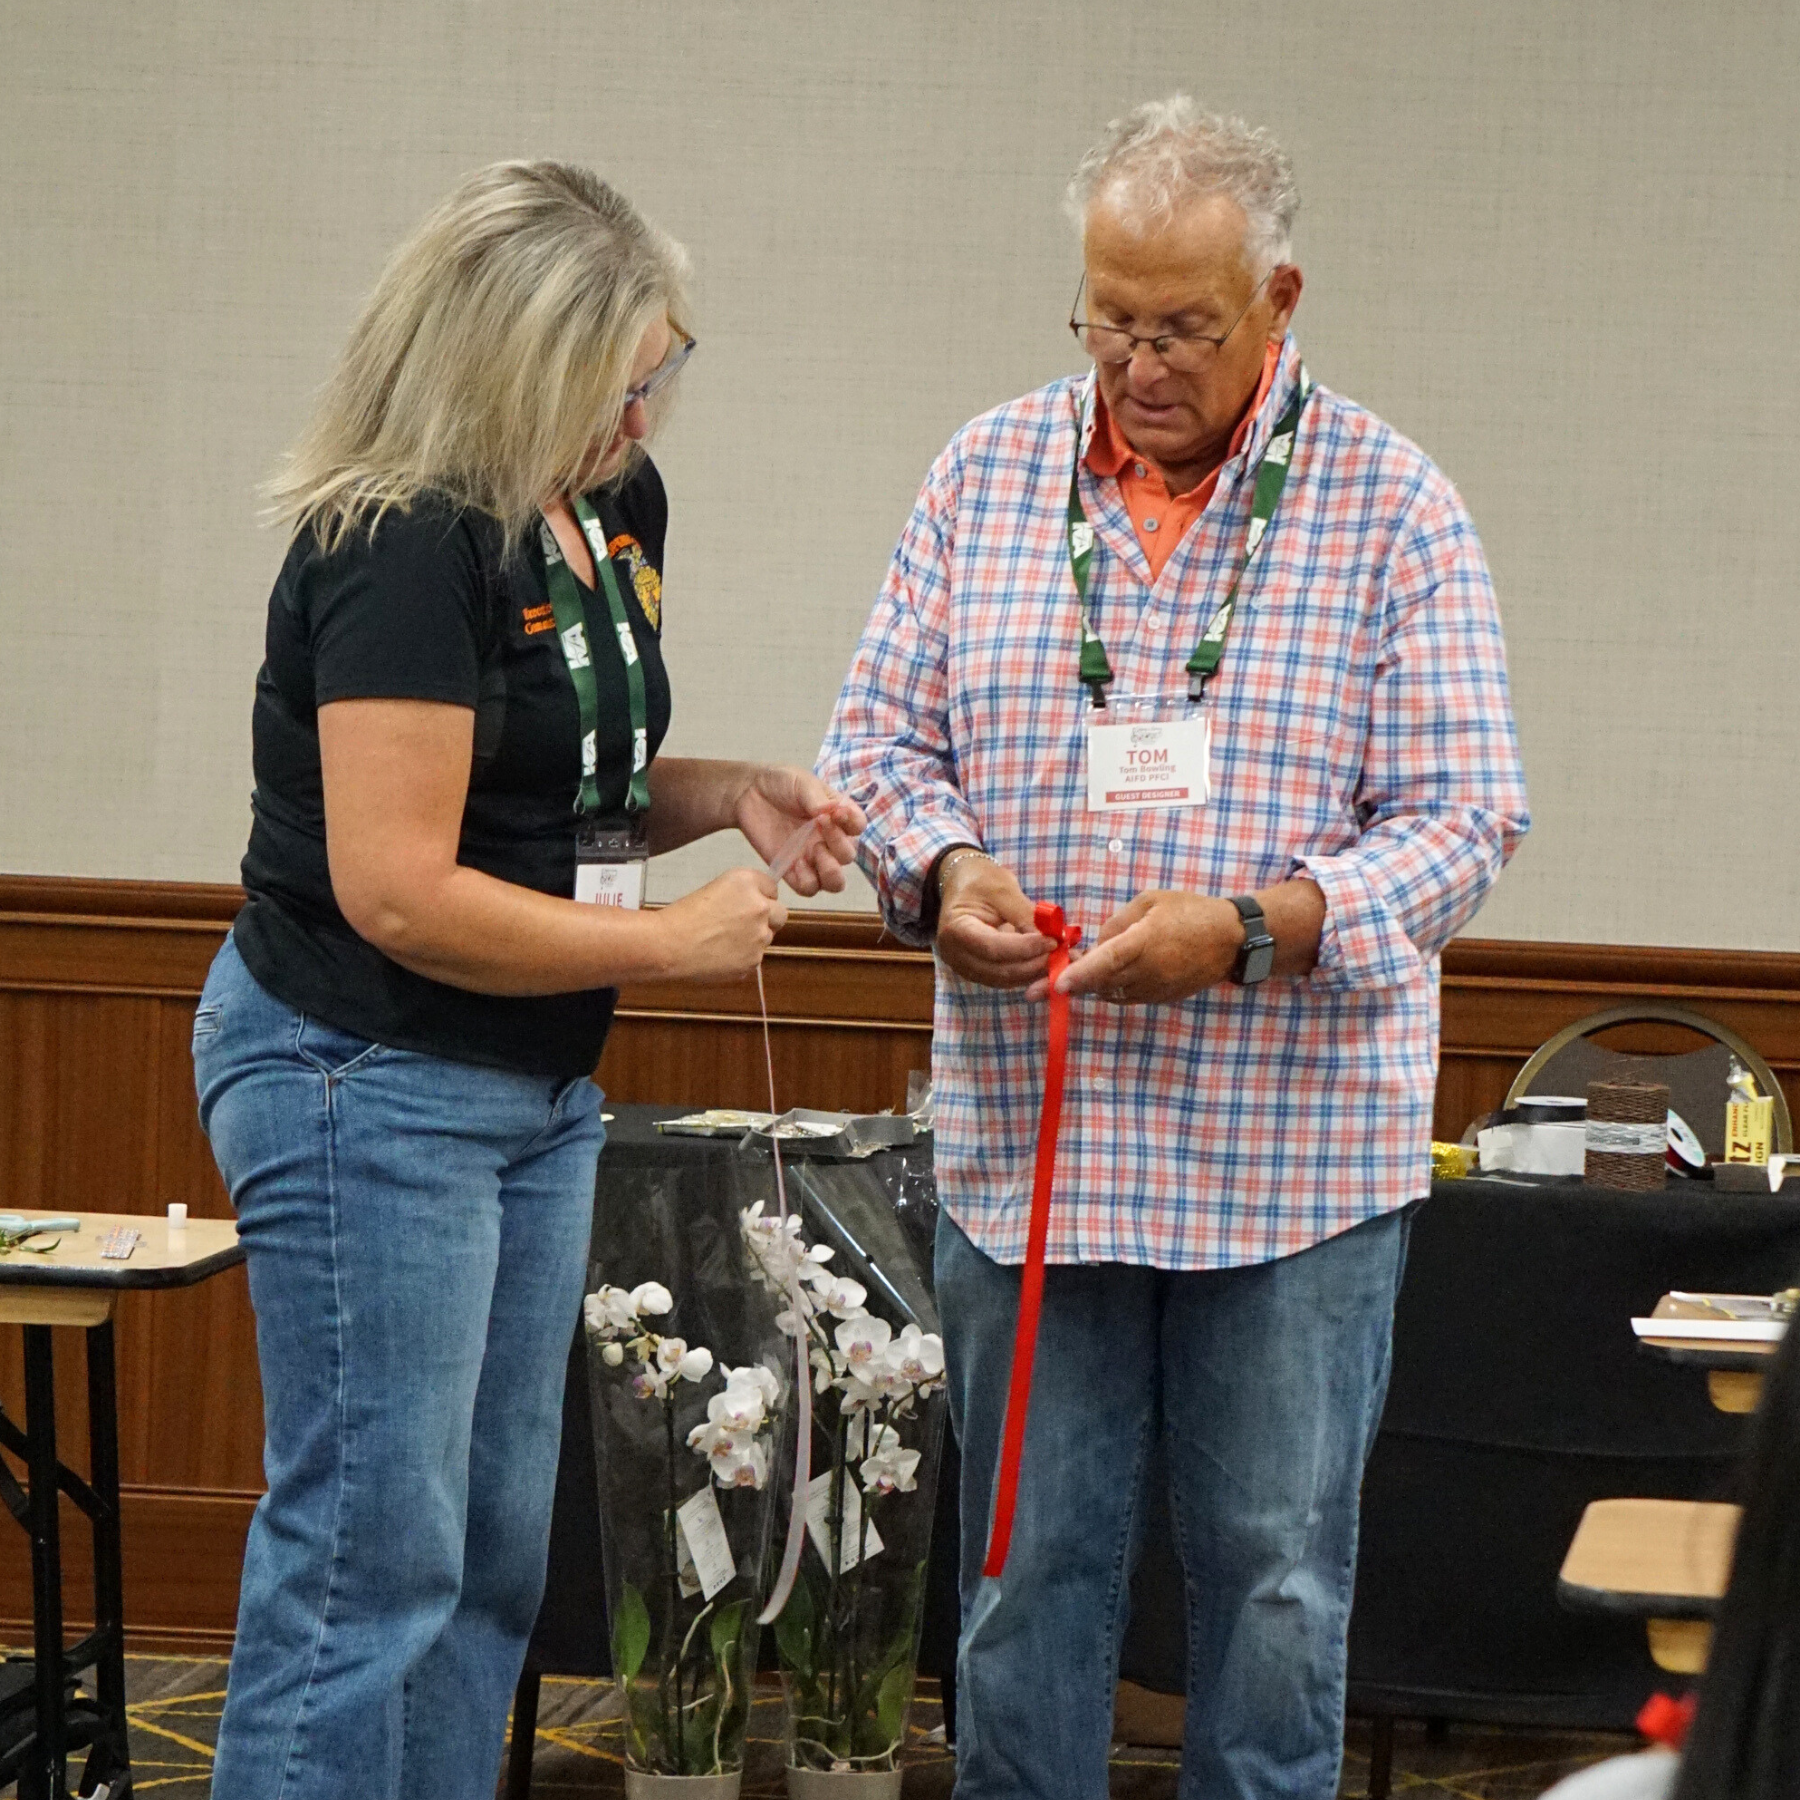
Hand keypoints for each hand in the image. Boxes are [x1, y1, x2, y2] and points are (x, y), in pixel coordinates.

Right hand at [654, 868, 787, 981]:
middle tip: (742, 924)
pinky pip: (755, 957)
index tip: (748, 903)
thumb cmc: (684, 916)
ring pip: (767, 937)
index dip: (760, 896)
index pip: (772, 887)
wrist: (669, 944)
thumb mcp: (717, 888)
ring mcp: (759, 936)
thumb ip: (745, 893)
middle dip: (767, 918)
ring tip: (722, 940)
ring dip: (753, 939)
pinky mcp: (753, 960)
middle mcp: (759, 907)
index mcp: (747, 882)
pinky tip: (720, 954)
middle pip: (780, 914)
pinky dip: (742, 958)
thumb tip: (762, 903)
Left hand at [732, 766, 865, 896]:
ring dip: (830, 873)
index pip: (858, 826)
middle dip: (839, 844)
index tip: (837, 813)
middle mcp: (829, 840)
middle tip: (820, 826)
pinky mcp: (792, 870)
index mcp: (838, 816)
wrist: (748, 793)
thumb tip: (831, 810)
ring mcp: (812, 858)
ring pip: (835, 882)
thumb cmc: (780, 783)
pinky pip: (809, 888)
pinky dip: (808, 881)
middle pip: (848, 856)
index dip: (853, 823)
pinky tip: (795, 863)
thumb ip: (816, 797)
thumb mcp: (801, 782)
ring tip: (815, 852)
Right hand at [935, 853, 1052, 989]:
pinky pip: (1005, 978)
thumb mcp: (1003, 889)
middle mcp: (955, 954)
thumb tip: (1054, 937)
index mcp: (956, 929)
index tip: (1053, 942)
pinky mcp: (978, 971)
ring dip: (1034, 971)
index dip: (1025, 948)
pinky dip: (1027, 972)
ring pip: (1004, 979)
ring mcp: (964, 966)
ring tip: (1061, 958)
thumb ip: (1025, 915)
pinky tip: (1047, 961)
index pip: (993, 947)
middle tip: (1064, 954)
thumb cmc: (980, 880)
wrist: (962, 884)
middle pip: (999, 970)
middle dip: (1034, 964)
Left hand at [1046, 890, 1242, 1005]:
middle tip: (1039, 988)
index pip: (1106, 961)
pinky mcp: (1160, 998)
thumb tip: (1096, 944)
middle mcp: (1148, 971)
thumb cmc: (1190, 911)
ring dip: (1092, 985)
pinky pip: (1126, 996)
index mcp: (1144, 942)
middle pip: (1100, 983)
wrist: (1231, 940)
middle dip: (1071, 985)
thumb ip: (1118, 922)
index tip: (1056, 984)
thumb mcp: (1150, 901)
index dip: (1079, 974)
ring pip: (1110, 992)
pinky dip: (1112, 987)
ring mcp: (1155, 988)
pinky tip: (1109, 973)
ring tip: (1078, 972)